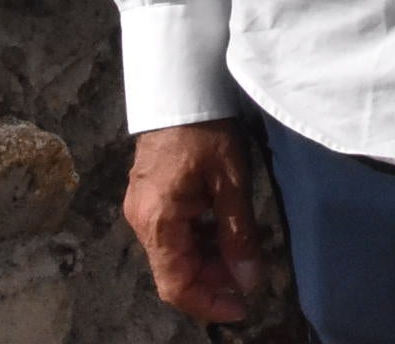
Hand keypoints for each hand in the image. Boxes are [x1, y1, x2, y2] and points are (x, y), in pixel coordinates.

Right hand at [121, 121, 264, 321]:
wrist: (178, 87)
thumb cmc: (206, 130)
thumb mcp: (230, 181)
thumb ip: (239, 234)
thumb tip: (250, 280)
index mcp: (158, 221)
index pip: (176, 286)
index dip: (209, 304)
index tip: (242, 307)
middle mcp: (142, 222)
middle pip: (175, 271)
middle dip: (214, 281)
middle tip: (252, 274)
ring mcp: (142, 209)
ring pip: (175, 253)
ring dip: (208, 260)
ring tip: (244, 252)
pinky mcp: (149, 197)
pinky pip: (173, 232)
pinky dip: (199, 239)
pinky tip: (225, 230)